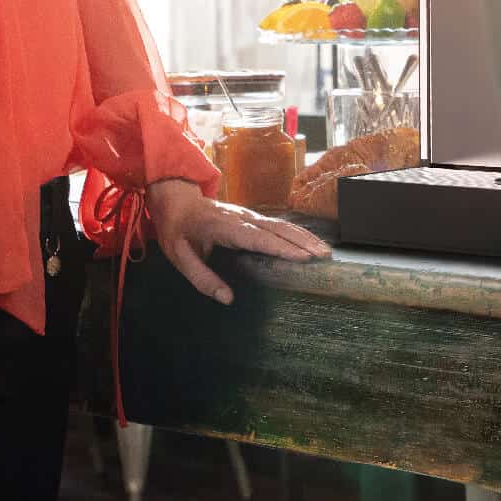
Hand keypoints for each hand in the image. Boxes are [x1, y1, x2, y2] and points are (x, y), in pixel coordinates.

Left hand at [144, 177, 330, 305]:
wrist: (176, 201)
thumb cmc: (177, 231)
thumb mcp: (180, 258)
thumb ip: (202, 278)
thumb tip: (227, 299)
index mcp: (224, 228)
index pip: (256, 238)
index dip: (280, 247)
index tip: (302, 257)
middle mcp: (241, 218)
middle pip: (276, 229)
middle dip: (302, 242)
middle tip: (324, 257)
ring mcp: (248, 215)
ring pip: (280, 224)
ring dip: (303, 236)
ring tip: (324, 251)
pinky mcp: (251, 217)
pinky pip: (277, 224)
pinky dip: (296, 232)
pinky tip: (309, 242)